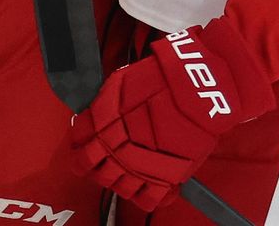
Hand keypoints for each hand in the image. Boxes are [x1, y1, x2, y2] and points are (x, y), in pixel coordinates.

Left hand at [72, 21, 273, 210]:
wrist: (199, 87)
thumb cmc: (164, 78)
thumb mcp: (123, 82)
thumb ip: (103, 105)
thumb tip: (87, 121)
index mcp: (104, 122)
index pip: (79, 142)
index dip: (80, 144)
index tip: (84, 144)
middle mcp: (117, 146)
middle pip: (92, 169)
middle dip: (94, 165)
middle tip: (100, 160)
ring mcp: (141, 165)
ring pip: (116, 186)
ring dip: (115, 180)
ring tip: (123, 171)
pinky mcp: (166, 177)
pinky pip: (147, 199)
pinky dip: (144, 194)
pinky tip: (144, 183)